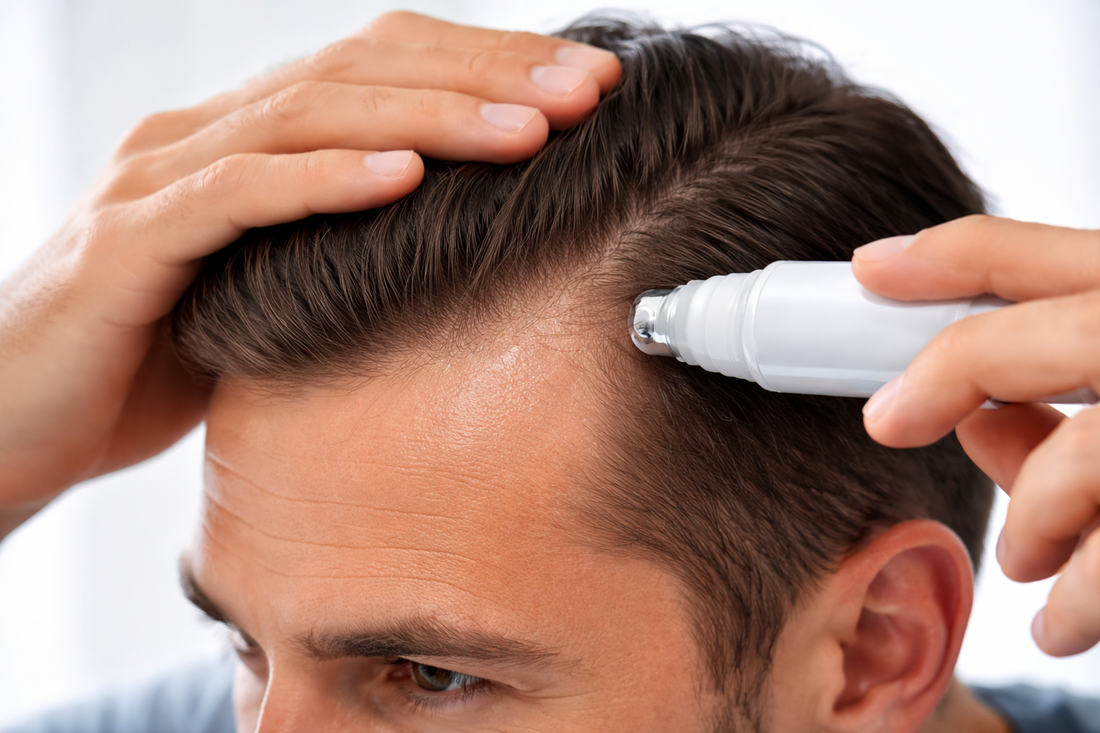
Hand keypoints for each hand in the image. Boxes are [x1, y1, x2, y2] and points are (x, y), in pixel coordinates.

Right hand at [0, 12, 620, 537]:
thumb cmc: (144, 359)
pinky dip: (325, 182)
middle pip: (362, 69)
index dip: (485, 66)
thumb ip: (331, 252)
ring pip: (311, 115)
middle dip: (486, 74)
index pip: (380, 70)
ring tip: (530, 128)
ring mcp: (160, 180)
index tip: (584, 87)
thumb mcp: (262, 292)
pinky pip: (238, 196)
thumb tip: (447, 249)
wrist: (8, 417)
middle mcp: (202, 136)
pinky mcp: (127, 244)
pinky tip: (404, 178)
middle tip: (589, 89)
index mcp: (243, 141)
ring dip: (432, 117)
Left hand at [852, 214, 1099, 656]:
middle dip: (957, 369)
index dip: (948, 254)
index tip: (870, 269)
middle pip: (1059, 332)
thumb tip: (974, 420)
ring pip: (1090, 456)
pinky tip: (1059, 623)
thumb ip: (1068, 394)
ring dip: (1035, 517)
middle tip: (885, 420)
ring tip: (1025, 562)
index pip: (1049, 252)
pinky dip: (1082, 598)